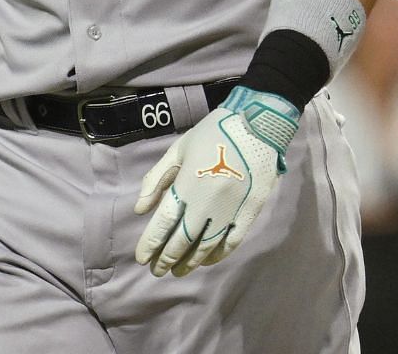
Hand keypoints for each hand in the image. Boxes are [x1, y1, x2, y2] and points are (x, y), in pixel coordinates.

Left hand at [133, 86, 299, 276]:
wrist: (257, 125)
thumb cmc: (212, 134)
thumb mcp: (178, 150)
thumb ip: (156, 179)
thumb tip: (140, 210)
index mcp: (186, 184)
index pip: (163, 222)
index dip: (150, 243)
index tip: (141, 258)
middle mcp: (207, 202)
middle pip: (182, 239)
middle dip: (166, 258)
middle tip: (156, 272)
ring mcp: (231, 209)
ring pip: (207, 245)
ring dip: (190, 261)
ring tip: (177, 272)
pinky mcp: (251, 212)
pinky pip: (232, 241)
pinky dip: (218, 255)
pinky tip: (205, 261)